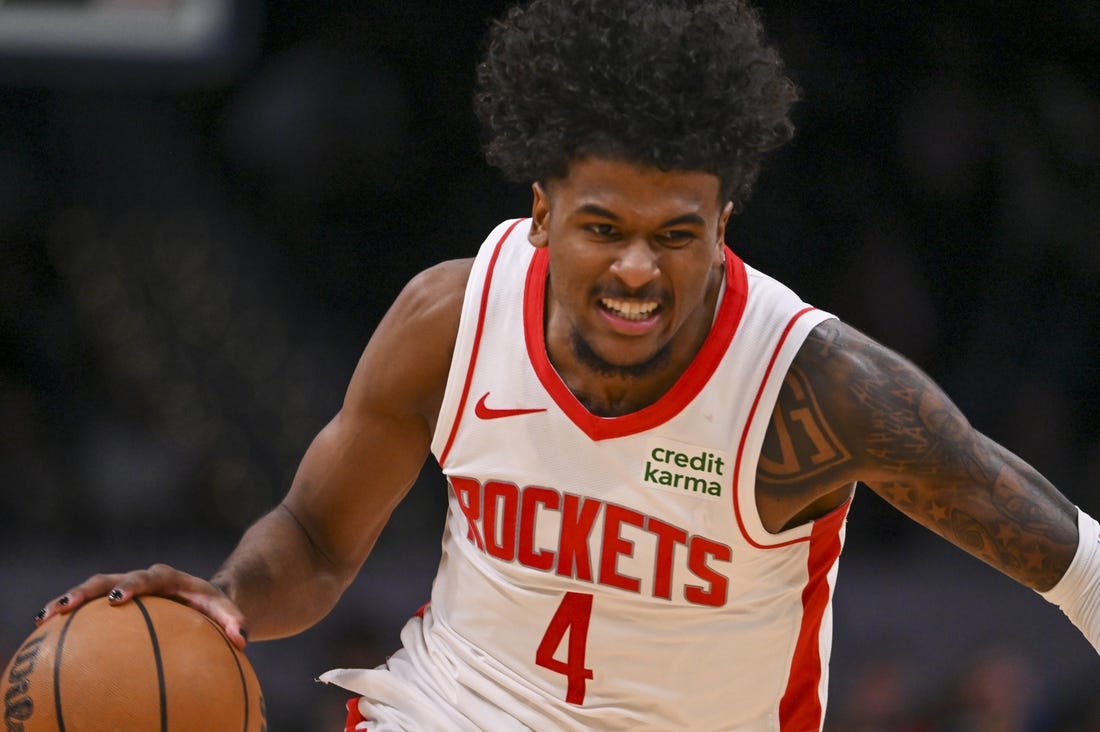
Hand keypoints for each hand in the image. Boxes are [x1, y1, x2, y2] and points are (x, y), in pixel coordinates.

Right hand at [34, 563, 249, 649]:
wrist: (203, 597)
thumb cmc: (214, 607)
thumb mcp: (227, 611)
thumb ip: (235, 621)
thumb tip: (243, 639)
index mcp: (168, 578)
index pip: (149, 576)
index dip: (132, 584)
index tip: (117, 596)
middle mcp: (142, 579)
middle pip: (109, 578)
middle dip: (87, 591)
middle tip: (66, 607)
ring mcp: (125, 587)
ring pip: (92, 590)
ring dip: (68, 602)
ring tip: (43, 619)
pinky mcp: (114, 602)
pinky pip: (89, 610)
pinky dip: (69, 619)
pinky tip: (45, 636)